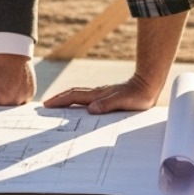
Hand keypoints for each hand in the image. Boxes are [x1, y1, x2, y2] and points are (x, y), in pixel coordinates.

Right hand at [43, 73, 161, 114]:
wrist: (148, 84)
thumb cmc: (138, 95)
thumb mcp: (124, 102)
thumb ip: (108, 105)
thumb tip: (91, 109)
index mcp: (98, 95)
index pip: (74, 96)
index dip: (60, 100)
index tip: (47, 105)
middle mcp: (97, 93)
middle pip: (73, 94)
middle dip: (58, 99)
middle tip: (45, 105)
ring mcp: (101, 94)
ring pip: (79, 95)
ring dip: (66, 99)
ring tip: (56, 105)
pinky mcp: (106, 96)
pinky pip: (86, 98)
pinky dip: (77, 100)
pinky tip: (78, 106)